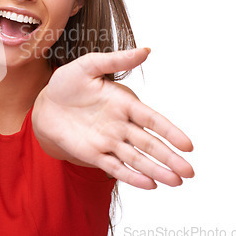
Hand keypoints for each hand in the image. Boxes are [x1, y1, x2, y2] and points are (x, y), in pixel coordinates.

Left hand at [32, 48, 193, 189]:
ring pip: (136, 158)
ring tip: (176, 182)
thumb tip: (146, 50)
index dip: (169, 131)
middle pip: (149, 143)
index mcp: (123, 103)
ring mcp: (108, 141)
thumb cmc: (67, 82)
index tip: (187, 145)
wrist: (45, 104)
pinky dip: (131, 176)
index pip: (151, 119)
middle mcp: (120, 124)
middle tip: (190, 172)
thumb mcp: (88, 65)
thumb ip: (115, 59)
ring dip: (156, 170)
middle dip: (169, 157)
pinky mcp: (94, 154)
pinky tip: (150, 185)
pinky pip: (115, 167)